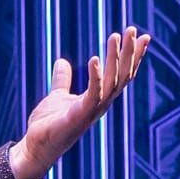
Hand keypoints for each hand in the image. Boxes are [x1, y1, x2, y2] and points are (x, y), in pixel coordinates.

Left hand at [10, 26, 149, 178]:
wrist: (36, 148)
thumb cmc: (49, 126)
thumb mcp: (57, 96)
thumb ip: (62, 80)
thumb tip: (62, 61)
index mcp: (99, 99)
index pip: (122, 75)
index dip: (133, 57)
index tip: (143, 37)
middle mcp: (100, 104)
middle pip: (122, 75)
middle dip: (129, 52)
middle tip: (133, 29)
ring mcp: (91, 111)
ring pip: (112, 82)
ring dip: (115, 59)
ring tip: (115, 36)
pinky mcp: (78, 116)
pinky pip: (92, 94)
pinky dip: (95, 77)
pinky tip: (94, 58)